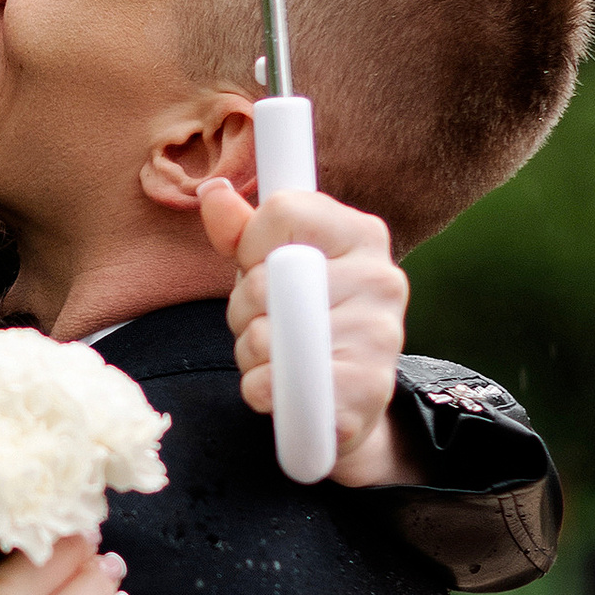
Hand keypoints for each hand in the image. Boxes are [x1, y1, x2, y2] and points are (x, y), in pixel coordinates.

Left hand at [196, 179, 416, 486]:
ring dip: (252, 353)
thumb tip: (212, 192)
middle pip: (265, 277)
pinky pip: (276, 385)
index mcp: (362, 234)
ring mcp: (379, 334)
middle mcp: (382, 276)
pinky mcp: (366, 389)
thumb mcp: (274, 265)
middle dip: (245, 307)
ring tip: (278, 358)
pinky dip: (263, 391)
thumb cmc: (306, 321)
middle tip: (268, 324)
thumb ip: (242, 230)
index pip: (281, 211)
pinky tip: (285, 390)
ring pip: (267, 335)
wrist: (350, 401)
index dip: (251, 246)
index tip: (264, 268)